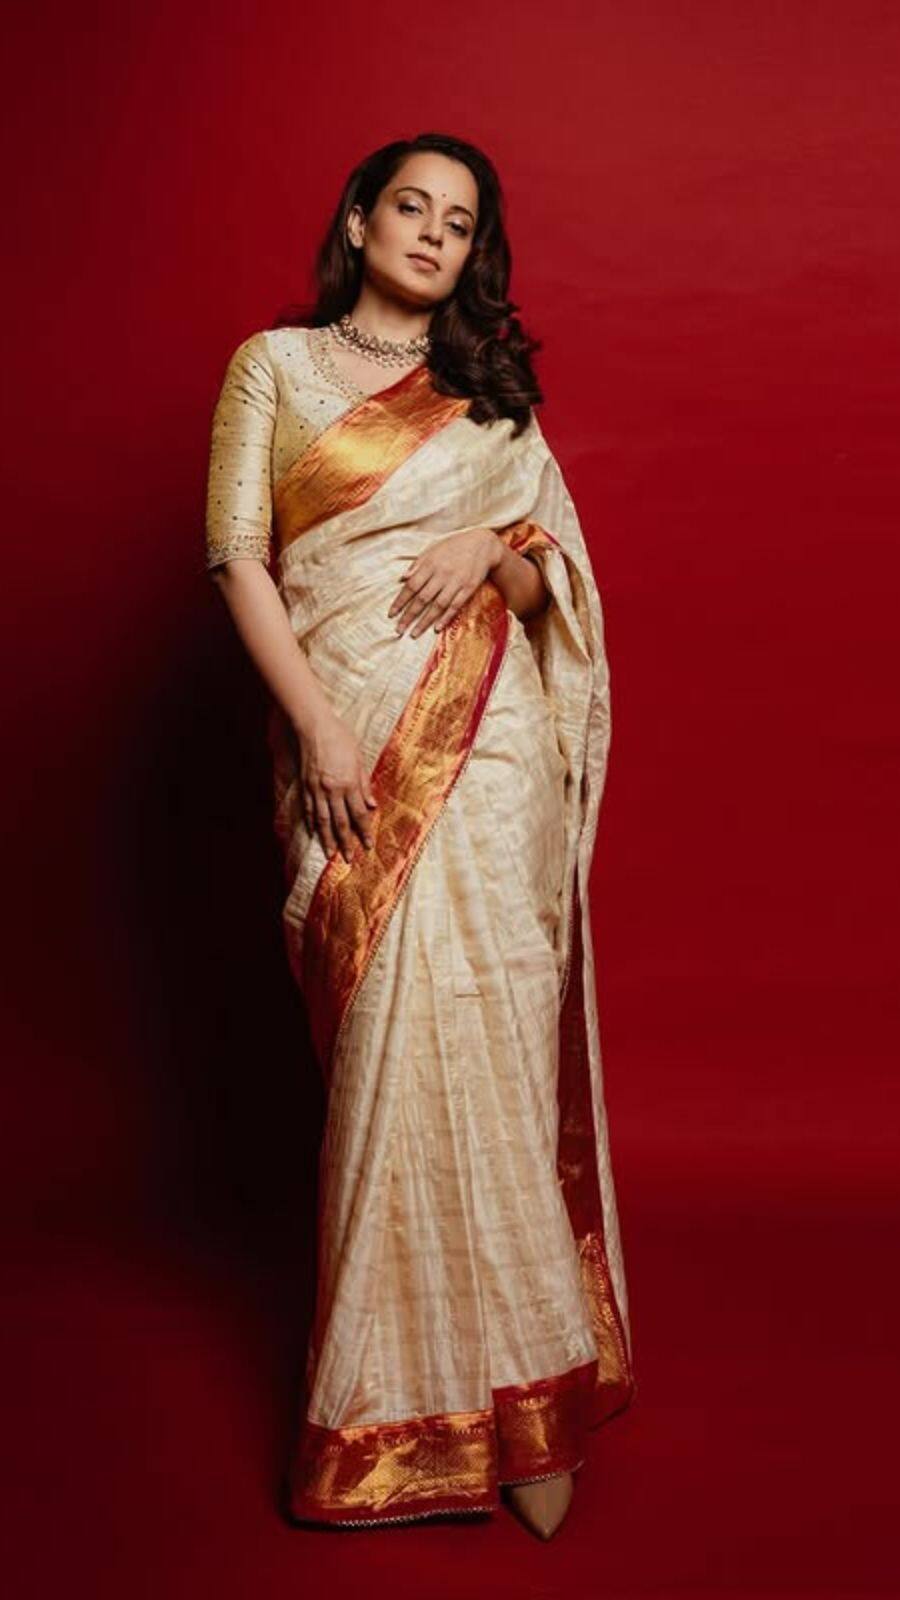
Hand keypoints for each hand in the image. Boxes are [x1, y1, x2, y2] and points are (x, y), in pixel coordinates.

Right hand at [298, 709, 377, 862]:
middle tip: (349, 859)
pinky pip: (309, 808)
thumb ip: (364, 783)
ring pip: (323, 820)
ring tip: (330, 854)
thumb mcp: (358, 758)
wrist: (314, 726)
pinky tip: (313, 833)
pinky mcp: (305, 785)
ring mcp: (316, 789)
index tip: (368, 845)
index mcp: (349, 783)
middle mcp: (332, 790)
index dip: (364, 831)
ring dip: (328, 839)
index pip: (359, 814)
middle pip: (341, 822)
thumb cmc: (340, 738)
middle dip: (346, 842)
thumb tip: (372, 805)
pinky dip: (311, 823)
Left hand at [388, 527, 499, 636]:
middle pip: (422, 599)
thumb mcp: (433, 549)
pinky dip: (445, 617)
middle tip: (398, 630)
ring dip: (425, 621)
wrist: (482, 544)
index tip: (391, 614)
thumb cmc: (453, 546)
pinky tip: (436, 628)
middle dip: (409, 616)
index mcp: (431, 564)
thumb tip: (402, 578)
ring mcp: (456, 582)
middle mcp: (442, 574)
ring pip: (438, 605)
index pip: (411, 586)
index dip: (400, 601)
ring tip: (414, 634)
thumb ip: (417, 564)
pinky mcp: (469, 588)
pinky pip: (455, 606)